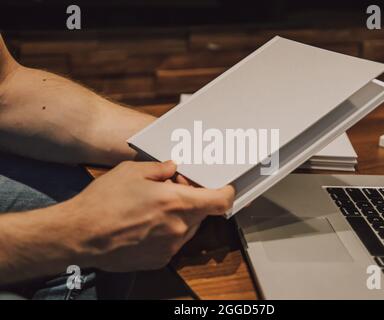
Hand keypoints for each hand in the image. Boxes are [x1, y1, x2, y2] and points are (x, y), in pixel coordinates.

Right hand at [64, 160, 234, 271]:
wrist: (80, 235)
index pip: (220, 201)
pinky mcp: (159, 259)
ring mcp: (170, 246)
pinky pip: (174, 242)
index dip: (226, 193)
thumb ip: (160, 169)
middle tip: (173, 191)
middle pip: (203, 213)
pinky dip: (168, 232)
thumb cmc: (103, 202)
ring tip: (155, 208)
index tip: (223, 188)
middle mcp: (178, 227)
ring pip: (189, 227)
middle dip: (194, 200)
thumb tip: (172, 168)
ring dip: (180, 217)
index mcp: (176, 202)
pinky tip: (147, 224)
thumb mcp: (132, 172)